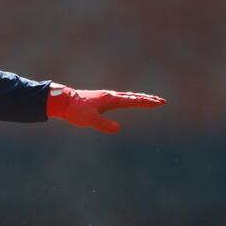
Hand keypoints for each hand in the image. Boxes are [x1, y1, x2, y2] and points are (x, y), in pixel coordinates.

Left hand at [47, 83, 165, 133]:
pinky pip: (120, 98)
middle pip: (134, 97)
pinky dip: (130, 99)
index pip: (133, 101)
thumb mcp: (89, 120)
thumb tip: (118, 129)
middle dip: (148, 99)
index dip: (147, 103)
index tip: (159, 103)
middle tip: (161, 101)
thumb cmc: (76, 111)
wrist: (64, 101)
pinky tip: (129, 100)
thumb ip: (103, 124)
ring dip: (140, 98)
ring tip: (150, 100)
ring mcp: (106, 97)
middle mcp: (111, 96)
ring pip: (128, 96)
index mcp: (111, 100)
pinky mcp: (102, 99)